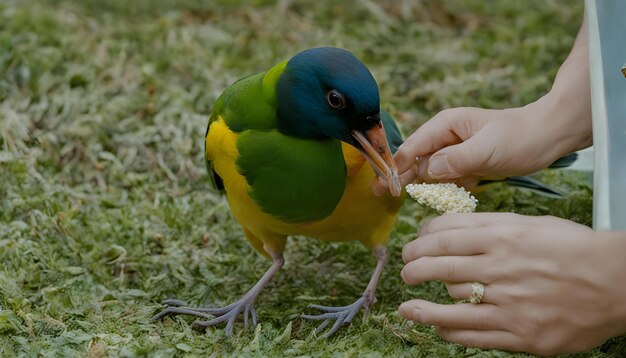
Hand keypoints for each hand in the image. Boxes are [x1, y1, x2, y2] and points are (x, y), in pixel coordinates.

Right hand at [372, 18, 591, 195]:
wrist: (548, 137)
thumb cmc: (519, 137)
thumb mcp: (486, 149)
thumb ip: (456, 160)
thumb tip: (428, 171)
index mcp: (446, 125)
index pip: (413, 146)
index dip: (396, 165)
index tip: (383, 184)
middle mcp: (445, 137)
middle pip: (415, 159)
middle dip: (398, 175)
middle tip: (378, 194)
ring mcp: (455, 151)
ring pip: (428, 171)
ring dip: (416, 185)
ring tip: (394, 199)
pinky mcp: (465, 164)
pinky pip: (445, 179)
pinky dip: (439, 190)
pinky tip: (434, 200)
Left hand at [398, 213, 625, 354]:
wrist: (616, 282)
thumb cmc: (571, 249)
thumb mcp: (530, 225)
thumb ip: (487, 226)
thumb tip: (446, 228)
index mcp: (502, 237)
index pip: (443, 238)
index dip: (419, 243)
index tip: (412, 247)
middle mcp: (501, 269)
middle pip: (439, 268)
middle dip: (413, 269)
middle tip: (405, 272)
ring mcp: (510, 304)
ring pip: (451, 304)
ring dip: (423, 306)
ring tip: (407, 306)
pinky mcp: (520, 334)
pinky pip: (473, 335)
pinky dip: (449, 330)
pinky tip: (437, 326)